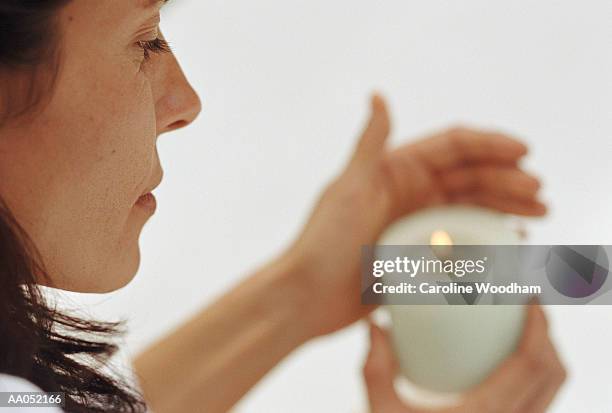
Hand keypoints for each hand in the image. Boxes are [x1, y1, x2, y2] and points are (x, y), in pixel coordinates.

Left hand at [283, 94, 545, 337]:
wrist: (306, 298)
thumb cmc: (322, 242)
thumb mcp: (348, 190)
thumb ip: (370, 145)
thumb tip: (378, 95)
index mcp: (395, 169)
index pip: (452, 147)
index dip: (490, 145)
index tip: (524, 153)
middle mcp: (408, 191)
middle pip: (469, 176)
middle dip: (507, 179)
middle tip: (539, 194)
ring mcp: (415, 223)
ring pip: (471, 206)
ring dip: (505, 206)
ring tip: (540, 213)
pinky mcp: (418, 253)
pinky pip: (462, 239)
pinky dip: (488, 235)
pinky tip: (512, 240)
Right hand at [363, 305, 566, 412]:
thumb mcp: (382, 412)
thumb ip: (376, 368)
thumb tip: (376, 324)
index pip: (530, 365)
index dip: (538, 326)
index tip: (527, 296)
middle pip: (554, 374)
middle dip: (548, 333)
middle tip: (526, 305)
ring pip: (552, 390)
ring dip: (545, 353)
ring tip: (522, 326)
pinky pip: (539, 401)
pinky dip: (536, 373)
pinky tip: (510, 358)